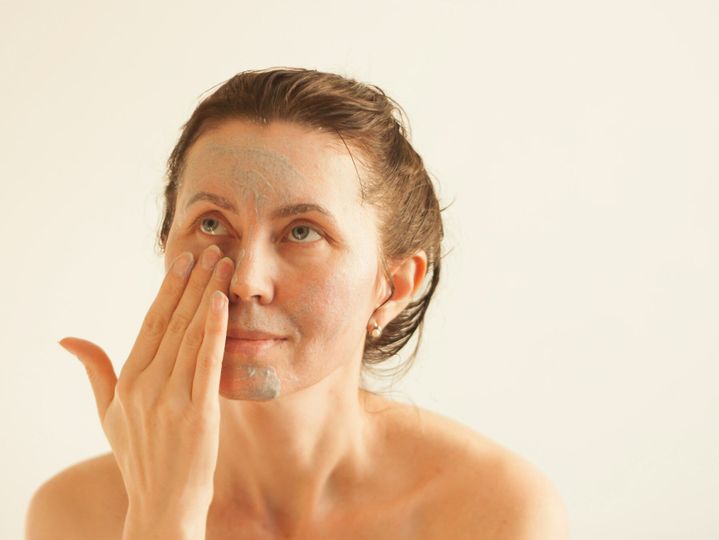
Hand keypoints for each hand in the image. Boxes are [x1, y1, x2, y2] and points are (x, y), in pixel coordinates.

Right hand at [58, 245, 233, 531]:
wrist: (162, 504)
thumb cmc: (138, 456)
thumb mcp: (108, 413)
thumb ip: (96, 371)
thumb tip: (68, 338)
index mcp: (128, 381)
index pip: (151, 322)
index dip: (170, 289)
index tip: (185, 260)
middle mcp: (147, 385)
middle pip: (174, 321)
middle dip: (195, 281)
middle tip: (213, 248)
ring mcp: (171, 399)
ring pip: (192, 335)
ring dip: (209, 295)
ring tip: (224, 265)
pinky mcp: (198, 414)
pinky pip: (207, 364)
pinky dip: (214, 331)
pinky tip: (223, 304)